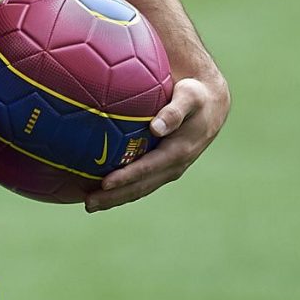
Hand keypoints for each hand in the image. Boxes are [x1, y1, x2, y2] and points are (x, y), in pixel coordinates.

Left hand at [84, 74, 229, 212]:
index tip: (104, 183)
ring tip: (89, 203)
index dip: (126, 178)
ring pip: (139, 188)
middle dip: (114, 196)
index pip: (147, 169)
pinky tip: (98, 186)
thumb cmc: (195, 96)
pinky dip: (120, 187)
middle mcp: (172, 166)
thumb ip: (173, 112)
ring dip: (114, 198)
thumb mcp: (189, 98)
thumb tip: (156, 127)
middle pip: (140, 186)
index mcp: (178, 152)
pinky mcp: (161, 165)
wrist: (211, 105)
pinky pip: (139, 180)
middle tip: (88, 204)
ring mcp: (167, 169)